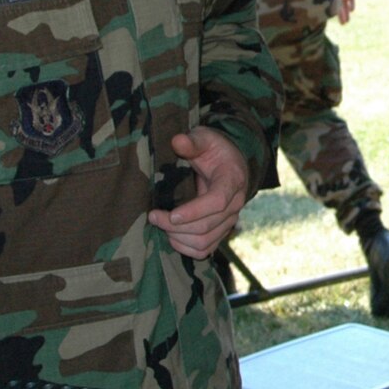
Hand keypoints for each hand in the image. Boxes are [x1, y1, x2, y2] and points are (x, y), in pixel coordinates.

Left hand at [147, 127, 249, 257]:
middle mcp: (235, 204)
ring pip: (204, 242)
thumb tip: (177, 141)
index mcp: (232, 180)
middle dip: (175, 225)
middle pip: (206, 226)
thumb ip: (192, 141)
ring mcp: (230, 220)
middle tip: (153, 216)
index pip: (216, 202)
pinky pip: (205, 250)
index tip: (170, 214)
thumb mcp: (204, 138)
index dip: (193, 211)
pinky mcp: (222, 231)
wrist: (229, 163)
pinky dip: (185, 248)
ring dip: (178, 238)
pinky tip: (171, 236)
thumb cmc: (214, 149)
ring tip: (160, 224)